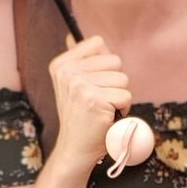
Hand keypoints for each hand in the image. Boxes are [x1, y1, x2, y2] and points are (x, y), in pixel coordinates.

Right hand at [49, 33, 130, 171]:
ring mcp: (79, 85)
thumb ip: (79, 60)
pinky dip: (123, 109)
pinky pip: (125, 95)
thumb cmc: (80, 117)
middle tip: (99, 100)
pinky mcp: (94, 100)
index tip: (92, 83)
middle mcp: (67, 72)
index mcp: (61, 64)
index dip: (104, 64)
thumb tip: (79, 37)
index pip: (98, 43)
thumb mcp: (72, 85)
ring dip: (119, 96)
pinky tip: (107, 117)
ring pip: (122, 79)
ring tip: (103, 109)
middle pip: (114, 61)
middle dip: (114, 82)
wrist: (74, 149)